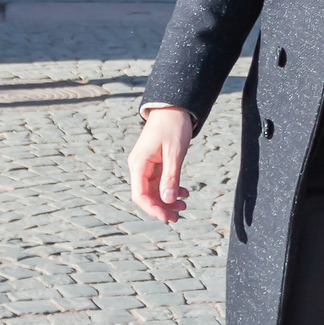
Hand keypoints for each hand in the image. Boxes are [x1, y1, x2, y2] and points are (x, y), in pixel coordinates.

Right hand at [128, 107, 194, 222]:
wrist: (174, 107)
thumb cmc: (173, 126)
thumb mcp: (174, 152)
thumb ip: (171, 176)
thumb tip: (167, 200)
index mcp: (139, 164)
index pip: (140, 195)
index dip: (152, 209)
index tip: (168, 217)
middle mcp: (139, 166)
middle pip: (146, 195)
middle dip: (162, 207)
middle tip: (179, 217)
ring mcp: (147, 165)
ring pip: (155, 190)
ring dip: (168, 200)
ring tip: (184, 206)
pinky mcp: (155, 163)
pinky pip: (160, 181)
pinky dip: (171, 189)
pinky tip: (184, 193)